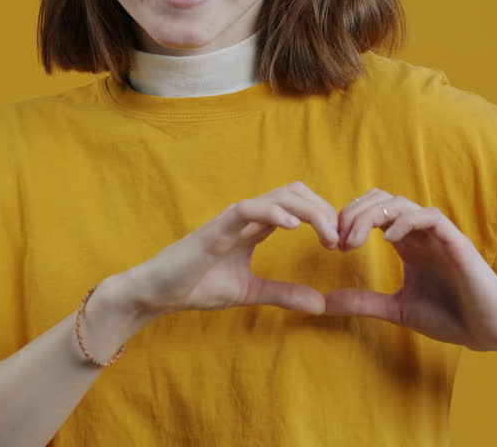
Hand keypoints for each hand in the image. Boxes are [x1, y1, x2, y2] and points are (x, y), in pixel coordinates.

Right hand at [126, 181, 340, 317]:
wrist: (156, 293)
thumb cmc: (196, 286)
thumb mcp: (250, 292)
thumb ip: (283, 293)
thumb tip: (320, 304)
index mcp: (255, 225)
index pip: (298, 205)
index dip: (324, 216)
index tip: (340, 243)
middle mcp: (246, 215)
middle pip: (295, 192)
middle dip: (324, 210)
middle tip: (340, 239)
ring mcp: (231, 219)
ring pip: (279, 195)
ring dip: (310, 211)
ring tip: (326, 235)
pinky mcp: (215, 229)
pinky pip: (247, 209)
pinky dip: (273, 213)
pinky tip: (293, 226)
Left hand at [325, 189, 496, 350]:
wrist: (491, 332)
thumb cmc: (451, 317)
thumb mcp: (397, 310)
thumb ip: (363, 302)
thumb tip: (324, 303)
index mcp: (407, 243)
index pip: (373, 211)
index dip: (348, 218)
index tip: (331, 244)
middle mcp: (421, 234)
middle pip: (381, 200)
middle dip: (353, 212)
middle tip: (336, 239)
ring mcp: (440, 236)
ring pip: (402, 203)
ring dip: (372, 215)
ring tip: (354, 240)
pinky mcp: (458, 244)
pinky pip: (430, 217)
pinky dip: (406, 221)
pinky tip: (389, 239)